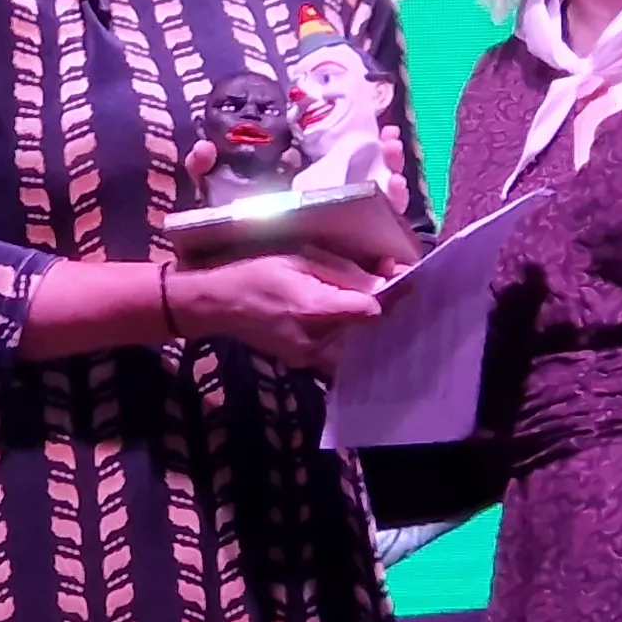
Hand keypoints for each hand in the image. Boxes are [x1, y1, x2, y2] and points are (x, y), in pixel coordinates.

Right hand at [170, 252, 383, 369]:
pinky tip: (348, 318)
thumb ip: (342, 272)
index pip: (371, 309)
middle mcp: (317, 341)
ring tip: (368, 297)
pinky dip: (349, 335)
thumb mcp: (299, 258)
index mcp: (316, 309)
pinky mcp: (305, 363)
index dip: (391, 292)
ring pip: (356, 342)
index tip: (403, 277)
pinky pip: (339, 352)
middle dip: (382, 306)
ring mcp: (310, 357)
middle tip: (387, 282)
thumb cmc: (256, 273)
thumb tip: (381, 282)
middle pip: (368, 329)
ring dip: (366, 322)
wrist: (219, 306)